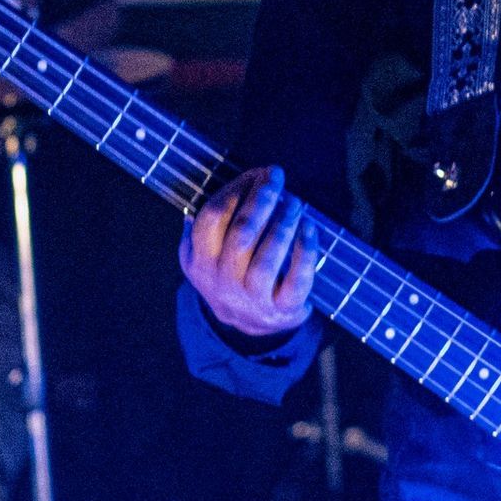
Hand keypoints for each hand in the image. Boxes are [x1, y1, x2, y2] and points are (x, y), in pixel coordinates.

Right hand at [179, 166, 317, 338]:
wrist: (250, 327)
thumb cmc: (229, 278)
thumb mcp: (203, 261)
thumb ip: (197, 236)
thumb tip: (190, 213)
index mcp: (201, 262)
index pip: (212, 219)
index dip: (234, 190)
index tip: (255, 173)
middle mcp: (223, 281)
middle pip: (240, 235)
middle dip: (260, 202)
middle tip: (277, 179)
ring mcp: (253, 299)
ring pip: (267, 260)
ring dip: (283, 226)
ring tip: (295, 202)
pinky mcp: (283, 309)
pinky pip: (297, 280)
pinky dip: (306, 251)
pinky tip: (310, 226)